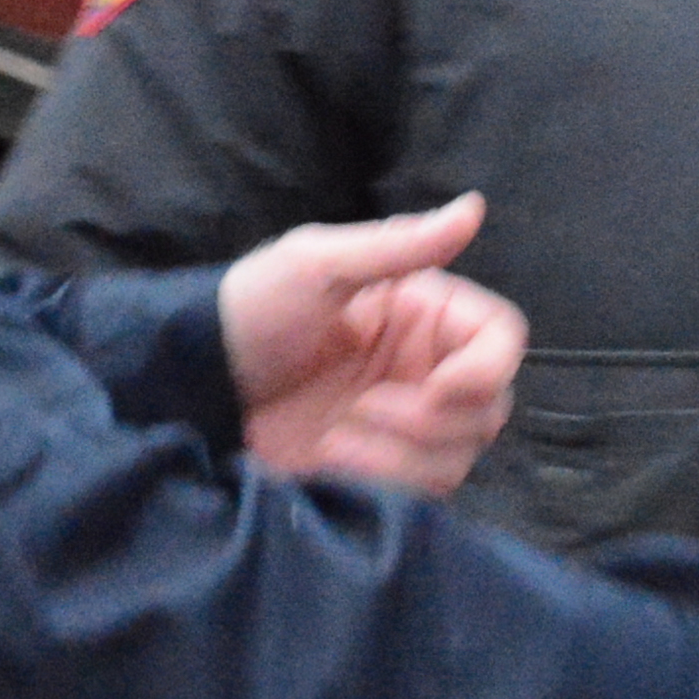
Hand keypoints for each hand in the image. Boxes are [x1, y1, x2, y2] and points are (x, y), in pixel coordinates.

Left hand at [216, 193, 524, 495]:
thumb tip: (473, 208)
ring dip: (403, 450)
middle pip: (491, 404)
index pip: (501, 337)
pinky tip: (332, 455)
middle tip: (370, 406)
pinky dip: (385, 476)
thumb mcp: (316, 265)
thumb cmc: (252, 310)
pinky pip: (424, 490)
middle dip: (436, 417)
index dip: (487, 367)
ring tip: (339, 431)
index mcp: (423, 314)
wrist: (197, 386)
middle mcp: (425, 369)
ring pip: (462, 453)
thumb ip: (397, 246)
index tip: (443, 386)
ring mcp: (404, 425)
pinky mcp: (382, 471)